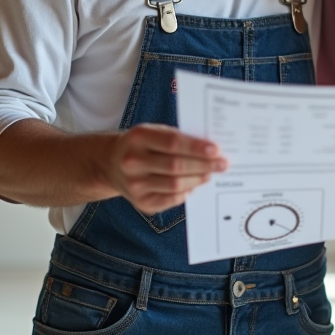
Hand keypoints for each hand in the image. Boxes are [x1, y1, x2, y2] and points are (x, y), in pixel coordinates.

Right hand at [108, 123, 227, 214]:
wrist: (112, 164)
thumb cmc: (141, 145)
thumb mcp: (153, 132)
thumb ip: (177, 138)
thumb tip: (209, 150)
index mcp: (138, 138)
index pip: (172, 143)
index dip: (196, 147)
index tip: (216, 149)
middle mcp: (133, 161)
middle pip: (175, 166)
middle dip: (203, 165)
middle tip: (222, 164)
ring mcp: (134, 184)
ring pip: (175, 185)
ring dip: (197, 180)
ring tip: (210, 174)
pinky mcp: (140, 202)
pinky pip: (170, 200)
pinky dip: (185, 193)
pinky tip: (194, 186)